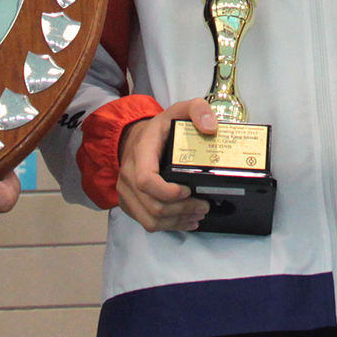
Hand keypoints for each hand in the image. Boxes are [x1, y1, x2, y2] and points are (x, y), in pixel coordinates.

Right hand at [116, 98, 216, 232]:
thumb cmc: (159, 129)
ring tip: (198, 215)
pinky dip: (169, 226)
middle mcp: (128, 174)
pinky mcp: (129, 203)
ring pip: (150, 219)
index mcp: (141, 152)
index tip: (189, 190)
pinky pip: (147, 223)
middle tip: (204, 206)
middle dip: (181, 210)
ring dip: (177, 221)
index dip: (168, 192)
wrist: (135, 138)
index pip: (146, 180)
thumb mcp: (178, 111)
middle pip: (152, 205)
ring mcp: (126, 191)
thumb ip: (197, 110)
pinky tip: (186, 221)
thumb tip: (210, 127)